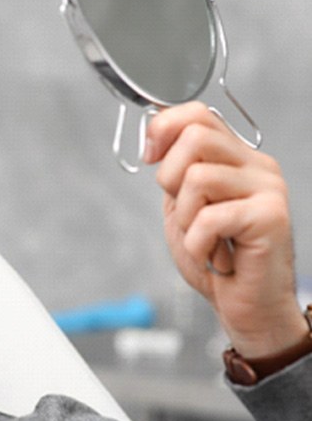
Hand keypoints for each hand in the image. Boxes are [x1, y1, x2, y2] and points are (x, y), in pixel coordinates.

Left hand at [144, 102, 306, 358]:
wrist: (244, 306)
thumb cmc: (215, 258)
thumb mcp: (183, 206)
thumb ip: (176, 172)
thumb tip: (154, 138)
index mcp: (236, 159)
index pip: (198, 114)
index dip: (163, 128)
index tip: (150, 156)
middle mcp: (257, 166)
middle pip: (194, 137)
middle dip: (170, 178)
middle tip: (186, 214)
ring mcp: (268, 188)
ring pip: (197, 177)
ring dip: (185, 219)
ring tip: (205, 240)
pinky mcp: (271, 216)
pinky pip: (209, 217)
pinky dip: (198, 244)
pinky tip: (216, 257)